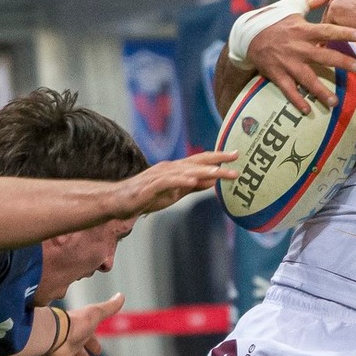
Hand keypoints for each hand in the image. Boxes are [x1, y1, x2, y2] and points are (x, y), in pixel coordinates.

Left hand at [45, 293, 123, 355]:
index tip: (98, 351)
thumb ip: (109, 308)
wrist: (55, 333)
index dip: (94, 345)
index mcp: (80, 333)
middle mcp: (70, 344)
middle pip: (79, 355)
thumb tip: (121, 296)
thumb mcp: (96, 314)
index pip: (88, 339)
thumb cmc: (76, 324)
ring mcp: (61, 355)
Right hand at [112, 152, 237, 218]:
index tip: (236, 155)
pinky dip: (180, 180)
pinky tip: (191, 181)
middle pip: (196, 162)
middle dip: (216, 160)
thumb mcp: (175, 192)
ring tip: (219, 172)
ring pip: (184, 171)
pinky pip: (167, 182)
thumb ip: (193, 186)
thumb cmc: (146, 196)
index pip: (201, 161)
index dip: (218, 157)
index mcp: (176, 169)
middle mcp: (169, 168)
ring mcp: (159, 176)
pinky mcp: (149, 187)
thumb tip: (213, 181)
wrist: (118, 201)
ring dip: (202, 171)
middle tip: (235, 157)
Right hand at [246, 0, 355, 111]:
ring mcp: (287, 63)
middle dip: (341, 62)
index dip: (342, 32)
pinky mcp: (277, 74)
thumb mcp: (293, 7)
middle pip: (323, 56)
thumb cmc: (274, 20)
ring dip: (321, 91)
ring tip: (335, 101)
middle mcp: (297, 47)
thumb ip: (315, 0)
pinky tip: (308, 110)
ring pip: (307, 78)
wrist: (247, 36)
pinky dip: (297, 101)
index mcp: (302, 30)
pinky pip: (288, 90)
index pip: (326, 30)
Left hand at [325, 0, 355, 45]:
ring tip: (343, 35)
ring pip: (332, 13)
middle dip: (340, 15)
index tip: (353, 16)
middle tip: (346, 27)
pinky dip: (334, 33)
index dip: (348, 7)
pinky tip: (340, 39)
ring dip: (336, 24)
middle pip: (336, 2)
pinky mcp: (333, 11)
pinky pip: (330, 24)